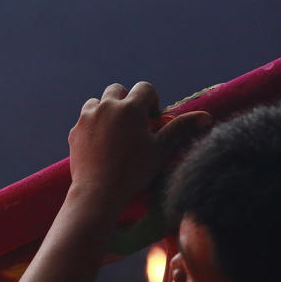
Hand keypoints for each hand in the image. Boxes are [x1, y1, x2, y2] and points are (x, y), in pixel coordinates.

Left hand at [68, 81, 211, 210]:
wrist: (99, 193)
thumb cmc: (134, 171)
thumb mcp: (161, 150)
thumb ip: (180, 128)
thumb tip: (205, 117)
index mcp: (130, 107)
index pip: (144, 88)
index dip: (151, 102)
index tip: (151, 120)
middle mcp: (106, 106)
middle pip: (118, 90)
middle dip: (126, 102)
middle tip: (132, 124)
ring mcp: (87, 118)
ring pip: (98, 102)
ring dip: (107, 110)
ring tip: (115, 131)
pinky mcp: (74, 131)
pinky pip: (85, 120)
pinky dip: (93, 126)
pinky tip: (100, 145)